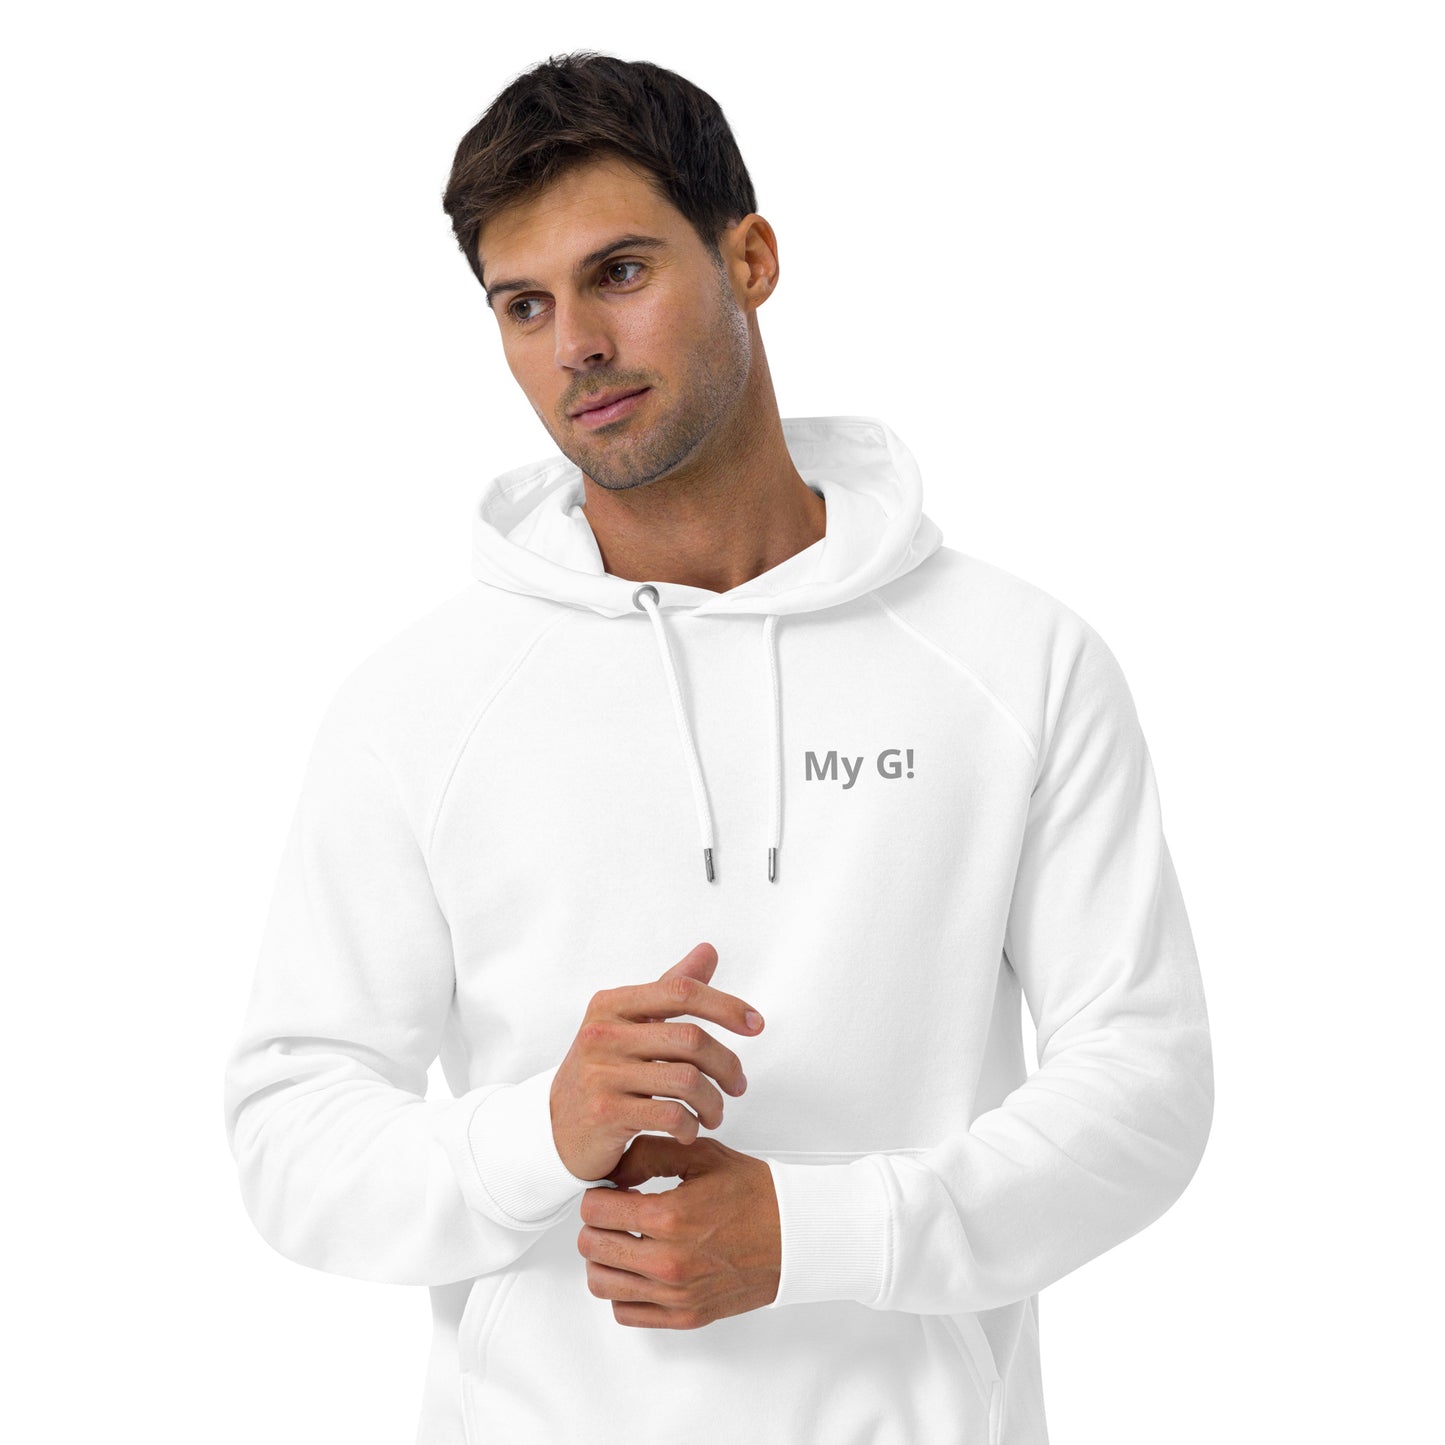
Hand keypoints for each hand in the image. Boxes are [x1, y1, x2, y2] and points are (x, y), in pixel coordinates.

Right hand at [550, 942, 764, 1181]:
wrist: (554, 1127)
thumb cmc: (603, 1071)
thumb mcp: (629, 1024)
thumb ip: (669, 988)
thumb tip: (709, 951)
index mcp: (611, 1004)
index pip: (681, 990)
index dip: (725, 1005)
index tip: (756, 1024)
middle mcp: (603, 1033)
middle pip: (691, 1038)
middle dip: (727, 1065)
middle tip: (738, 1086)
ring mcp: (601, 1074)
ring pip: (687, 1080)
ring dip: (713, 1102)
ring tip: (714, 1113)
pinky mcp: (605, 1113)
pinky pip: (670, 1115)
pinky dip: (691, 1125)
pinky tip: (689, 1129)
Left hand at [577, 1134, 780, 1328]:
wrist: (797, 1236)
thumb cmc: (755, 1194)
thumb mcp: (702, 1156)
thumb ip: (650, 1154)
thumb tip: (612, 1171)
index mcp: (670, 1217)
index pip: (594, 1210)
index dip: (597, 1194)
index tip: (610, 1191)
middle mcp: (669, 1261)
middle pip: (591, 1246)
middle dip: (596, 1223)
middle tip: (614, 1213)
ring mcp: (676, 1295)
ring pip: (602, 1283)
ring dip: (604, 1257)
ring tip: (623, 1240)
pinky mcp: (685, 1316)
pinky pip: (626, 1311)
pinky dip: (622, 1289)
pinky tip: (639, 1267)